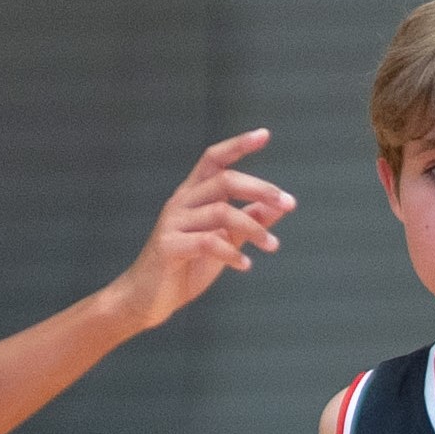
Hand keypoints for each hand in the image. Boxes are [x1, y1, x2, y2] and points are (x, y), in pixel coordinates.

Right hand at [105, 129, 296, 330]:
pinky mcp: (169, 246)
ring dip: (253, 228)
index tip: (265, 134)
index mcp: (193, 195)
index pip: (213, 159)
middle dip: (259, 188)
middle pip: (223, 180)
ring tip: (273, 245)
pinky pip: (206, 242)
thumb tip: (280, 205)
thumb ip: (249, 221)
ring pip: (219, 212)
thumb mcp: (225, 241)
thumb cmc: (186, 266)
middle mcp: (181, 202)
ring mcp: (172, 223)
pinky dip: (231, 253)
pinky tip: (246, 265)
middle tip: (287, 203)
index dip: (237, 145)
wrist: (147, 299)